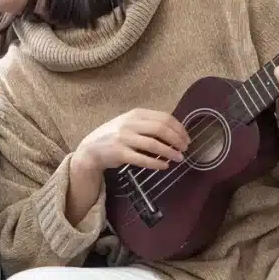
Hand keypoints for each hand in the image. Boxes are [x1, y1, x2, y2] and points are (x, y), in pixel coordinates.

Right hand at [72, 108, 190, 180]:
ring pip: (154, 144)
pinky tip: (164, 166)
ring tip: (179, 158)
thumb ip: (148, 124)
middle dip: (177, 140)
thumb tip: (175, 132)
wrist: (91, 148)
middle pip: (161, 129)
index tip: (186, 138)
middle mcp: (130, 124)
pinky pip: (143, 159)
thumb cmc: (114, 135)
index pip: (164, 118)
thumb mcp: (130, 123)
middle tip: (185, 149)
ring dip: (170, 152)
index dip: (179, 128)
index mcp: (136, 114)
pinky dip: (156, 163)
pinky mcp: (120, 153)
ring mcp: (124, 138)